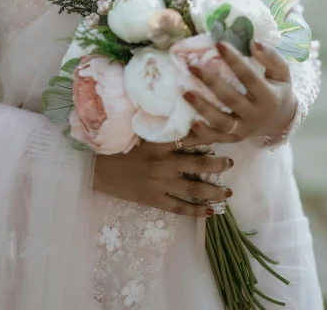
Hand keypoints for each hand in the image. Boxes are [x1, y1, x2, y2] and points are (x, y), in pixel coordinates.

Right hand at [92, 133, 233, 217]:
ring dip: (213, 191)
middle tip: (231, 163)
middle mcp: (163, 163)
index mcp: (159, 143)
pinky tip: (210, 212)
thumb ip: (158, 126)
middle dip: (218, 164)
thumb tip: (181, 114)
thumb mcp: (137, 131)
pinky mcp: (154, 199)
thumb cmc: (116, 146)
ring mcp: (160, 183)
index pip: (192, 136)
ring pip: (193, 188)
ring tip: (228, 193)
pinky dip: (196, 210)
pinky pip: (179, 208)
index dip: (211, 134)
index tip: (227, 132)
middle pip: (198, 163)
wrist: (96, 169)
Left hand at [183, 40, 296, 144]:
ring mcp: (244, 130)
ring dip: (202, 108)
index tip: (218, 43)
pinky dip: (203, 133)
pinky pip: (216, 138)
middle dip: (211, 82)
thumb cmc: (277, 90)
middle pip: (231, 99)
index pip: (249, 77)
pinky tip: (190, 122)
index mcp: (269, 98)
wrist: (280, 121)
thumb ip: (271, 57)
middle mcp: (256, 115)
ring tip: (185, 93)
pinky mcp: (233, 139)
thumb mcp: (281, 73)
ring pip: (221, 121)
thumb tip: (254, 41)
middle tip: (192, 66)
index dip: (234, 60)